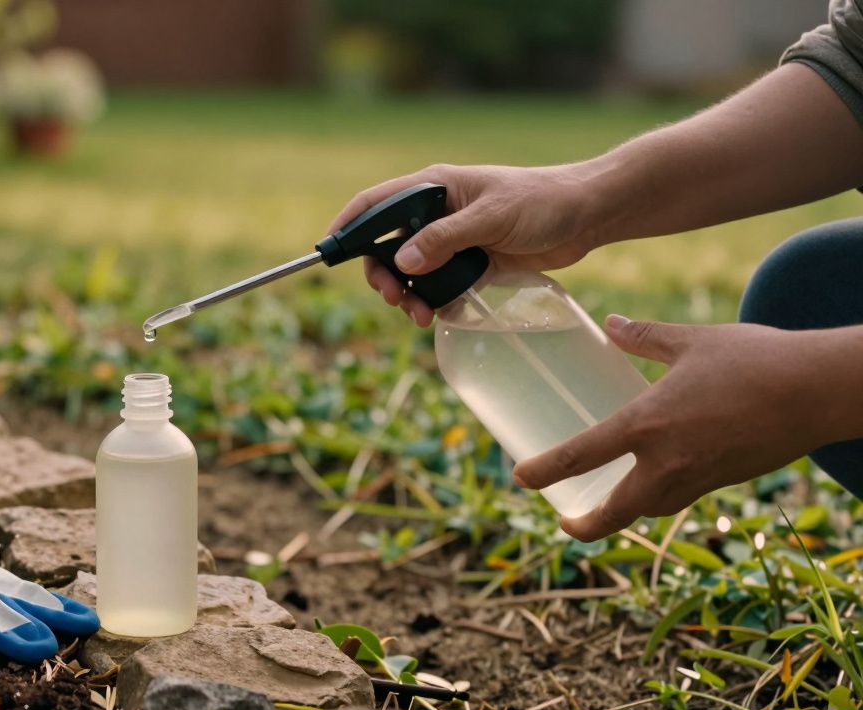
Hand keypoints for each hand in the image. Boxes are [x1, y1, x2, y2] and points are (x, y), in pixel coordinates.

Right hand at [330, 164, 604, 325]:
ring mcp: (451, 240)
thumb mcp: (491, 217)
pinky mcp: (469, 263)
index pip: (374, 204)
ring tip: (418, 313)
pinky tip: (436, 314)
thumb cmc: (542, 202)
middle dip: (381, 274)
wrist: (587, 215)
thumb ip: (445, 238)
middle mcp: (435, 213)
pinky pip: (436, 285)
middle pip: (385, 245)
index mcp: (433, 188)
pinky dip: (430, 301)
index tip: (329, 252)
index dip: (348, 226)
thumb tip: (402, 262)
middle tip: (394, 297)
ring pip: (409, 271)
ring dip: (406, 294)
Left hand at [511, 316, 850, 541]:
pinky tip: (658, 480)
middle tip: (564, 522)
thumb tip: (611, 324)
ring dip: (624, 512)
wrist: (820, 391)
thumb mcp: (692, 341)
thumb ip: (645, 337)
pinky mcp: (726, 481)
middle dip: (584, 526)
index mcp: (647, 425)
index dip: (543, 471)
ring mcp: (700, 478)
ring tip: (605, 502)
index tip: (519, 479)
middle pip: (614, 513)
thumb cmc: (756, 359)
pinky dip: (661, 497)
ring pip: (650, 509)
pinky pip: (682, 498)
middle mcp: (668, 462)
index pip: (579, 456)